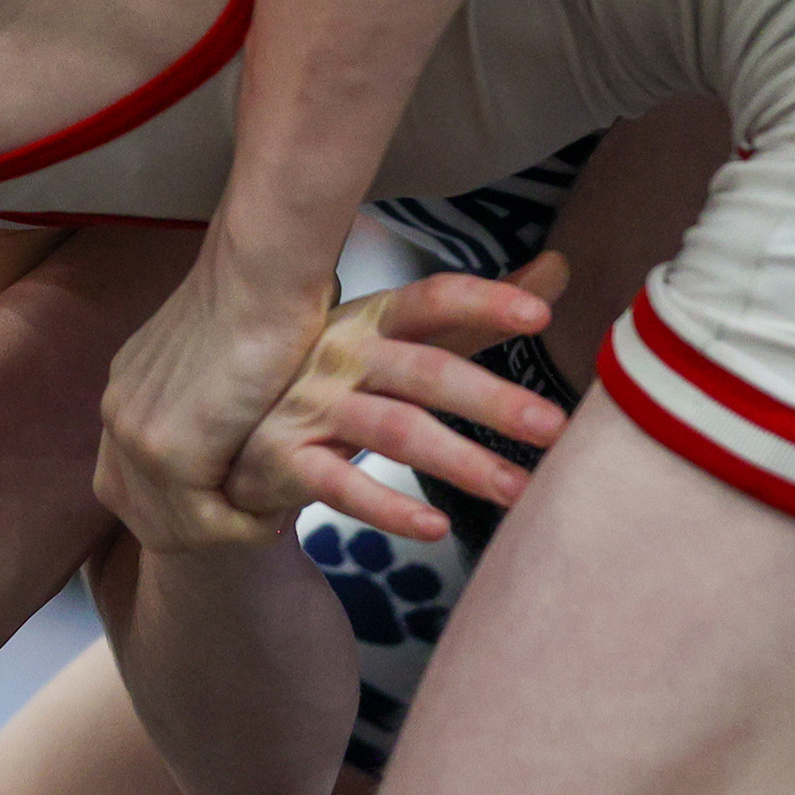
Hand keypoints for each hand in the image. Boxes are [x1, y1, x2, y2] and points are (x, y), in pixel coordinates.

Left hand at [96, 224, 344, 552]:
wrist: (261, 276)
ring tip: (271, 515)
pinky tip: (277, 508)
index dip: (181, 501)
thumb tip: (243, 430)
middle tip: (254, 522)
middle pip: (139, 509)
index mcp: (127, 389)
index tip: (234, 503)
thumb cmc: (263, 300)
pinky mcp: (169, 452)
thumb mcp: (223, 354)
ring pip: (175, 523)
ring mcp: (137, 435)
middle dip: (199, 528)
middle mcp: (118, 413)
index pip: (130, 475)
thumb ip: (215, 395)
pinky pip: (206, 523)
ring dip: (228, 530)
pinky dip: (246, 526)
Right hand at [226, 252, 570, 543]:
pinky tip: (436, 527)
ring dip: (459, 461)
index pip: (432, 299)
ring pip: (393, 429)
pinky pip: (340, 486)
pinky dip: (389, 508)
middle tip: (554, 427)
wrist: (235, 430)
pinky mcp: (285, 458)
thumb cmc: (339, 379)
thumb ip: (476, 314)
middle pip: (424, 370)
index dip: (483, 301)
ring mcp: (311, 405)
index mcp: (373, 318)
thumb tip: (559, 268)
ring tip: (517, 490)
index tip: (538, 314)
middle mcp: (342, 354)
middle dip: (491, 398)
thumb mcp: (405, 341)